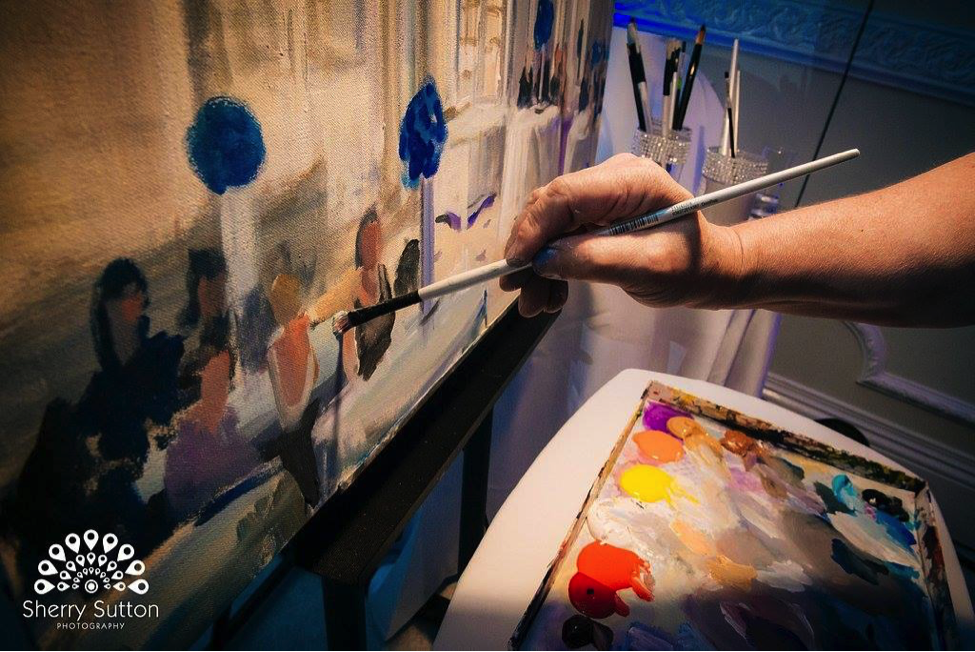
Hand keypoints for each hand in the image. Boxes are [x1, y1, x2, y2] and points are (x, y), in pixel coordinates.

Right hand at [501, 153, 743, 316]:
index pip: (566, 194)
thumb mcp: (647, 267)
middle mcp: (610, 178)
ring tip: (535, 304)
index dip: (533, 227)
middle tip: (517, 291)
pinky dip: (550, 265)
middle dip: (529, 251)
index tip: (514, 264)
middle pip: (551, 208)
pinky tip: (551, 293)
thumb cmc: (690, 266)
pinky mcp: (595, 215)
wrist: (709, 270)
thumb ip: (594, 260)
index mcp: (631, 180)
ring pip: (549, 224)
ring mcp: (601, 196)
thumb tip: (543, 261)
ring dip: (536, 264)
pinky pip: (560, 236)